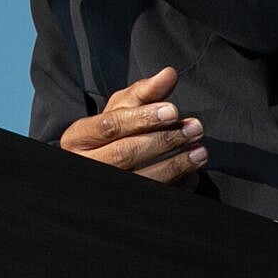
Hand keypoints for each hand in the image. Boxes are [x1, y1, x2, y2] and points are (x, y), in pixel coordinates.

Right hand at [58, 66, 208, 184]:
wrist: (99, 164)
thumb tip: (168, 75)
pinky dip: (177, 185)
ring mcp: (106, 186)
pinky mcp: (125, 202)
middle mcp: (87, 164)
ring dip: (175, 164)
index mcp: (77, 138)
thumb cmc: (109, 133)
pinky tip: (191, 172)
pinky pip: (154, 196)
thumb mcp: (120, 109)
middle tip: (193, 128)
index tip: (172, 110)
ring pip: (141, 179)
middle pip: (125, 153)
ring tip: (200, 151)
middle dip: (164, 140)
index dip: (142, 118)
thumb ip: (144, 92)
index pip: (109, 126)